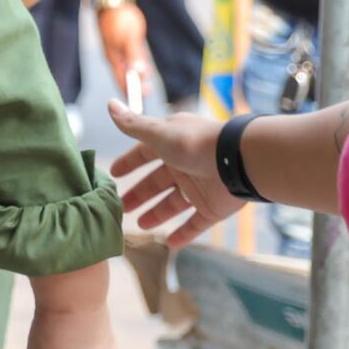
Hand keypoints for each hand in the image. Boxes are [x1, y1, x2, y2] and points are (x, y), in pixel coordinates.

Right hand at [96, 3, 152, 102]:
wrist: (113, 0)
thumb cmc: (120, 18)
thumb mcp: (130, 37)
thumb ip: (135, 55)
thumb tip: (138, 73)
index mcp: (114, 57)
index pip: (121, 79)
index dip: (130, 91)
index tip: (140, 100)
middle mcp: (114, 55)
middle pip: (123, 75)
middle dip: (134, 86)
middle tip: (147, 93)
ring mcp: (117, 48)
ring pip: (127, 68)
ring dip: (136, 77)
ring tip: (146, 86)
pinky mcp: (122, 41)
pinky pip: (130, 58)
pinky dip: (137, 66)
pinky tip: (144, 69)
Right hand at [107, 101, 244, 245]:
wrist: (239, 162)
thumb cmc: (194, 144)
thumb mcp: (158, 134)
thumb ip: (132, 125)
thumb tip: (110, 104)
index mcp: (172, 145)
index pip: (145, 154)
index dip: (130, 163)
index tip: (115, 174)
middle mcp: (185, 165)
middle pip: (157, 182)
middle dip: (139, 194)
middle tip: (121, 207)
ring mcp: (199, 188)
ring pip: (173, 204)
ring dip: (156, 214)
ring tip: (140, 226)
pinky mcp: (212, 208)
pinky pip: (195, 223)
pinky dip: (183, 234)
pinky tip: (169, 244)